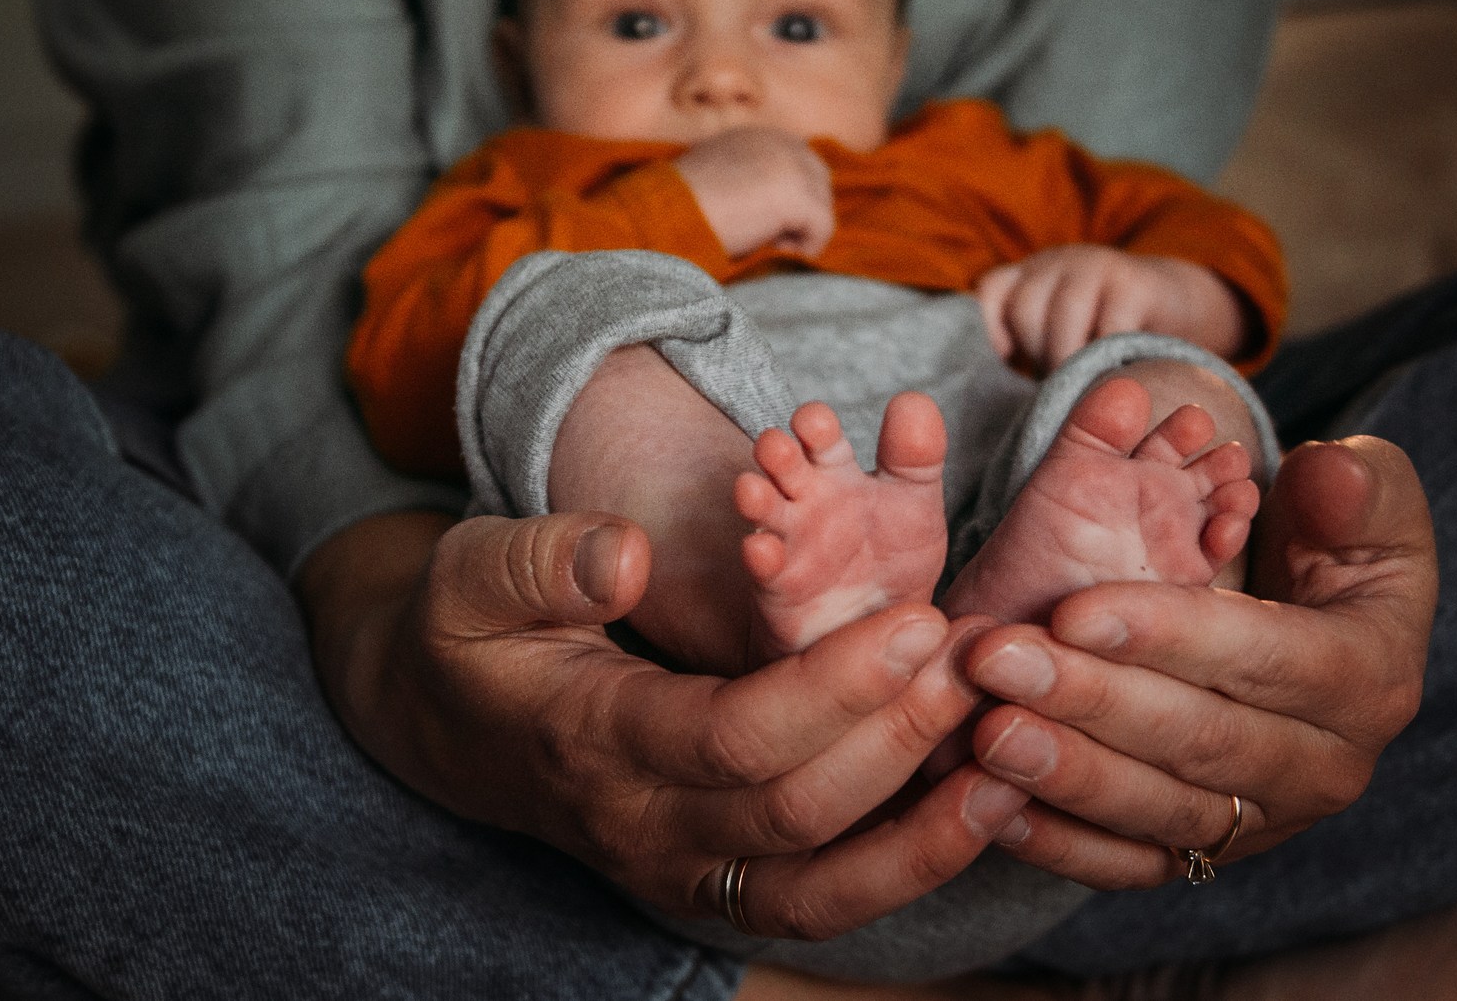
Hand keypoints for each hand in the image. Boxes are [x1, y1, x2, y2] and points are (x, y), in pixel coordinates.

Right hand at [300, 509, 1029, 938]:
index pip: (734, 736)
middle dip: (900, 740)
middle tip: (980, 663)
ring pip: (820, 890)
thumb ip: (541, 561)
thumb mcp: (469, 576)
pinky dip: (905, 866)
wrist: (443, 725)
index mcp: (592, 742)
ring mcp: (680, 871)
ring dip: (924, 834)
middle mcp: (642, 829)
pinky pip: (822, 900)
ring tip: (1013, 760)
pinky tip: (980, 808)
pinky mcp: (715, 881)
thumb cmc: (468, 634)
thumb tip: (626, 556)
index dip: (836, 688)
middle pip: (796, 813)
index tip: (919, 621)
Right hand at [675, 126, 834, 257]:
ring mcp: (793, 166)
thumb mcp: (719, 178)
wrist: (668, 215)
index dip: (791, 200)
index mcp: (760, 136)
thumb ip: (750, 180)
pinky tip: (773, 251)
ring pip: (822, 207)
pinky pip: (823, 229)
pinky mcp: (799, 195)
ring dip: (800, 232)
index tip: (764, 225)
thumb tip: (775, 209)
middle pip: (819, 184)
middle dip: (803, 214)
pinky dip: (805, 248)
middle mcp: (781, 142)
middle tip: (769, 239)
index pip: (802, 166)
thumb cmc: (682, 207)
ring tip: (765, 244)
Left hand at [956, 436, 1435, 885]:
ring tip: (985, 733)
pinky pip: (1131, 863)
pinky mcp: (1208, 851)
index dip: (1167, 635)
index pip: (1264, 658)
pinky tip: (993, 804)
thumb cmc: (1339, 544)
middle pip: (1200, 741)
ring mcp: (1264, 821)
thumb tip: (1326, 474)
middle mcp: (1324, 768)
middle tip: (996, 662)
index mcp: (1368, 678)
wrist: (1326, 625)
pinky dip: (1061, 844)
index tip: (1071, 609)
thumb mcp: (1372, 499)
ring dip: (1066, 775)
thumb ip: (1357, 486)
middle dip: (1090, 701)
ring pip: (1159, 810)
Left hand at [974, 247, 1246, 372]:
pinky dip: (1108, 358)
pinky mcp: (1135, 284)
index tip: (1004, 367)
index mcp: (1029, 276)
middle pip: (1025, 308)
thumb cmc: (1103, 334)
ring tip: (1084, 383)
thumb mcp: (1059, 334)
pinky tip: (1114, 374)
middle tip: (1059, 381)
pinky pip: (1109, 327)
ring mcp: (1096, 267)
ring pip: (1064, 316)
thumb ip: (1026, 352)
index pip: (988, 292)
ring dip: (1071, 359)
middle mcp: (1057, 263)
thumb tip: (994, 403)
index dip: (986, 330)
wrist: (1176, 304)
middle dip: (1038, 353)